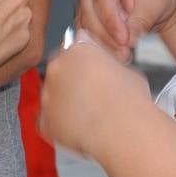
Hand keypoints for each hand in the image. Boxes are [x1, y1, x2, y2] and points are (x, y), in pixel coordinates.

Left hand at [39, 35, 150, 158]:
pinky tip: (78, 127)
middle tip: (90, 92)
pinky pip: (48, 119)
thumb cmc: (130, 102)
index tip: (90, 67)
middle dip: (71, 77)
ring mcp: (48, 93)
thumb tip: (108, 69)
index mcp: (78, 49)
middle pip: (60, 67)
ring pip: (52, 93)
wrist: (124, 131)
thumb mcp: (127, 69)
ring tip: (87, 113)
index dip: (84, 58)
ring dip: (64, 100)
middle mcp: (58, 68)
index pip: (75, 45)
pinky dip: (59, 123)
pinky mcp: (45, 118)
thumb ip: (108, 63)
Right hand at [76, 0, 175, 62]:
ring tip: (124, 55)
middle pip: (89, 12)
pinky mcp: (89, 17)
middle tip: (124, 51)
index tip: (125, 40)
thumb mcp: (156, 0)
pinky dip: (103, 45)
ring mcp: (88, 1)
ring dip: (103, 43)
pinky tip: (118, 54)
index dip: (112, 21)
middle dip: (106, 35)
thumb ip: (141, 19)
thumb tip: (129, 40)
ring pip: (86, 25)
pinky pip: (89, 33)